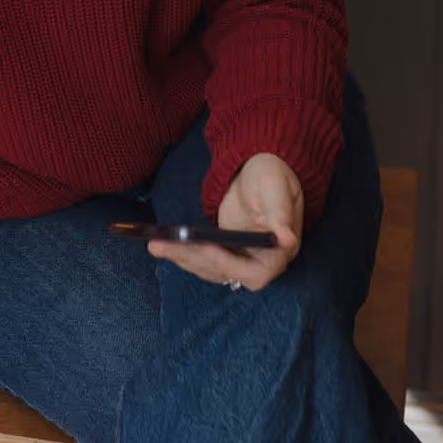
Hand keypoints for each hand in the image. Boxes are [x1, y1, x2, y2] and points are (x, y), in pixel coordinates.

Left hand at [147, 152, 303, 292]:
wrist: (262, 170)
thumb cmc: (274, 175)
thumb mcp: (277, 188)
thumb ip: (281, 214)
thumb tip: (287, 240)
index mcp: (280, 252)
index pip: (253, 272)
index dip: (227, 263)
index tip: (204, 248)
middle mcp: (260, 262)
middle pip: (224, 272)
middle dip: (192, 259)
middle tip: (162, 246)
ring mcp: (240, 258)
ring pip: (209, 268)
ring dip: (182, 258)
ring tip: (155, 245)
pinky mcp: (225, 251)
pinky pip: (203, 259)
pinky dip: (184, 253)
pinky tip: (163, 244)